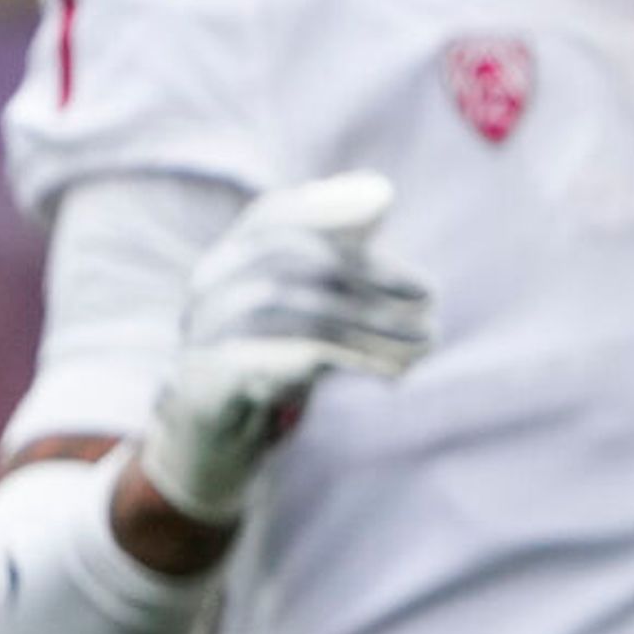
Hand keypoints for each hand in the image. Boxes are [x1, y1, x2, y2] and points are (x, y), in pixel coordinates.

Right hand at [136, 173, 434, 522]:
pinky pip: (289, 362)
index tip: (384, 205)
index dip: (326, 206)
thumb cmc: (270, 360)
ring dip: (372, 324)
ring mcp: (203, 338)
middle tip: (430, 295)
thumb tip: (377, 194)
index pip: (271, 216)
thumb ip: (333, 257)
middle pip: (293, 261)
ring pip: (297, 312)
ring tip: (426, 341)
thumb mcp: (301, 305)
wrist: (212, 439)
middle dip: (370, 273)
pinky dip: (352, 360)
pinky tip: (395, 370)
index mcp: (226, 263)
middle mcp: (206, 291)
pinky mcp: (213, 385)